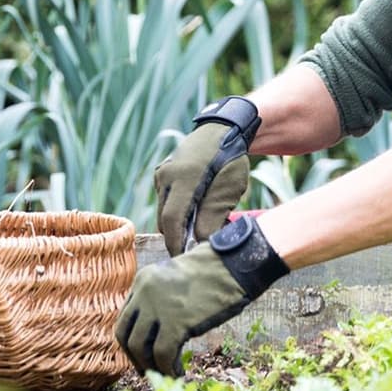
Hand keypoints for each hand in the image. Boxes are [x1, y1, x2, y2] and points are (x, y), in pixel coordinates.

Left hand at [116, 215, 288, 375]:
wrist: (234, 264)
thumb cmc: (214, 270)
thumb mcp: (176, 277)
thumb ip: (161, 297)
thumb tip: (158, 328)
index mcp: (143, 280)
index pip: (125, 317)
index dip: (131, 340)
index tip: (142, 354)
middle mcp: (144, 293)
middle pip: (125, 333)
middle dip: (134, 357)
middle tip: (147, 370)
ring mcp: (158, 307)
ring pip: (139, 347)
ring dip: (150, 366)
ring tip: (166, 373)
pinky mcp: (177, 323)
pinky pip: (163, 355)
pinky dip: (168, 369)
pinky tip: (179, 373)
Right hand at [154, 96, 259, 256]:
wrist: (222, 130)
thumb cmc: (230, 160)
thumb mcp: (229, 189)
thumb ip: (213, 217)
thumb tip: (200, 243)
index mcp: (183, 178)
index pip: (171, 220)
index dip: (176, 243)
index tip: (183, 260)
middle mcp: (166, 175)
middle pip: (164, 218)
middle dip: (177, 237)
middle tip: (193, 251)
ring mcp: (161, 173)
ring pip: (164, 210)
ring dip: (178, 224)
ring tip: (197, 231)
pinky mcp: (161, 174)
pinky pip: (165, 200)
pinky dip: (177, 211)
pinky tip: (194, 211)